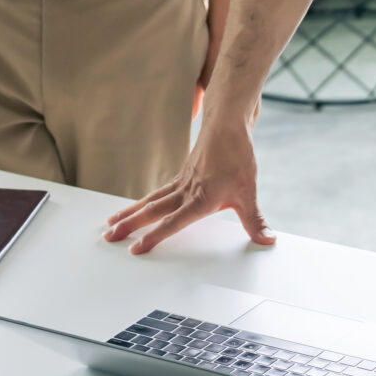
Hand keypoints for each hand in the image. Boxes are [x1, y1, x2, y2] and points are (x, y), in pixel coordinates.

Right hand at [103, 118, 273, 253]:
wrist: (228, 125)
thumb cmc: (238, 157)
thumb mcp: (249, 193)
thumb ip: (255, 220)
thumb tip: (266, 239)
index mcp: (201, 200)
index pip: (173, 223)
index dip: (154, 237)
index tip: (136, 249)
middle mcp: (186, 191)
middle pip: (152, 211)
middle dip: (130, 226)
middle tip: (109, 237)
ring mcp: (181, 183)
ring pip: (150, 201)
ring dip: (129, 214)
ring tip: (111, 225)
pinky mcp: (181, 176)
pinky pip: (157, 193)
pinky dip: (142, 202)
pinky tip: (133, 209)